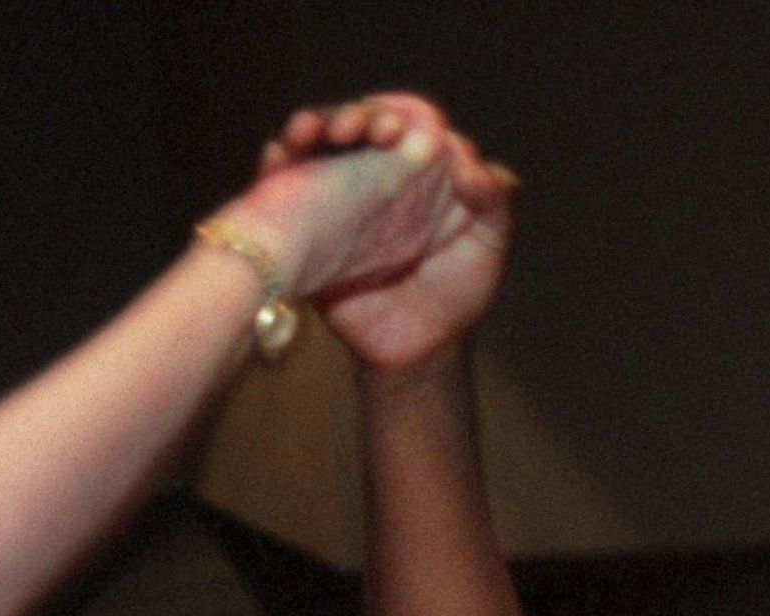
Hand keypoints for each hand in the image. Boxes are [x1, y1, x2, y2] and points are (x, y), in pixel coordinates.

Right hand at [253, 94, 513, 370]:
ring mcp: (340, 193)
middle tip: (352, 131)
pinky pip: (283, 179)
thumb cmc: (456, 293)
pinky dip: (278, 160)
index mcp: (423, 170)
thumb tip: (467, 165)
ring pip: (317, 142)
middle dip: (351, 116)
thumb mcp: (487, 245)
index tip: (394, 129)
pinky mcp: (308, 218)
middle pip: (357, 122)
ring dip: (311, 127)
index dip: (399, 114)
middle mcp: (379, 172)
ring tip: (309, 134)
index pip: (407, 120)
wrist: (417, 348)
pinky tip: (280, 154)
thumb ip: (490, 202)